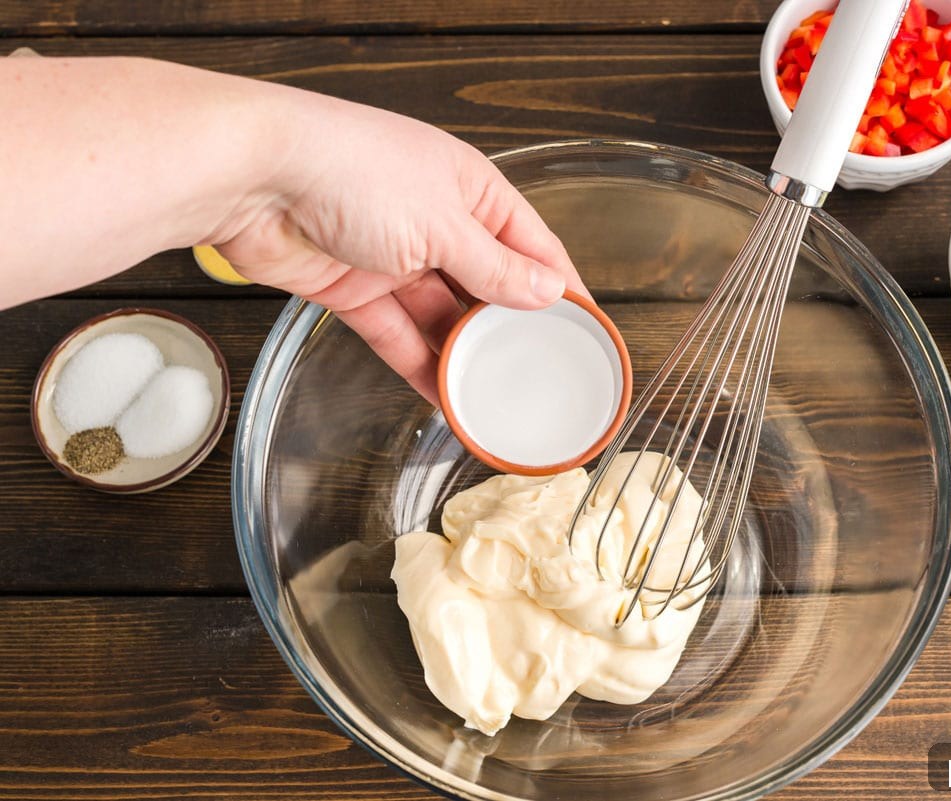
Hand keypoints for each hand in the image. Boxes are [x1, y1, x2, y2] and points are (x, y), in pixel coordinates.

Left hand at [211, 101, 584, 403]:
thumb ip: (494, 267)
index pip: (532, 242)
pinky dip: (418, 364)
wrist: (251, 175)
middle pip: (486, 283)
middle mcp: (434, 218)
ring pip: (440, 315)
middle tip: (539, 374)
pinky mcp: (352, 287)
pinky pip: (397, 334)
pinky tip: (442, 396)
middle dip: (509, 328)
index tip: (586, 328)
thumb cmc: (350, 170)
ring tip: (493, 396)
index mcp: (469, 187)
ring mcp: (392, 254)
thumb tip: (546, 292)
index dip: (560, 285)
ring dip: (462, 355)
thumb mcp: (442, 223)